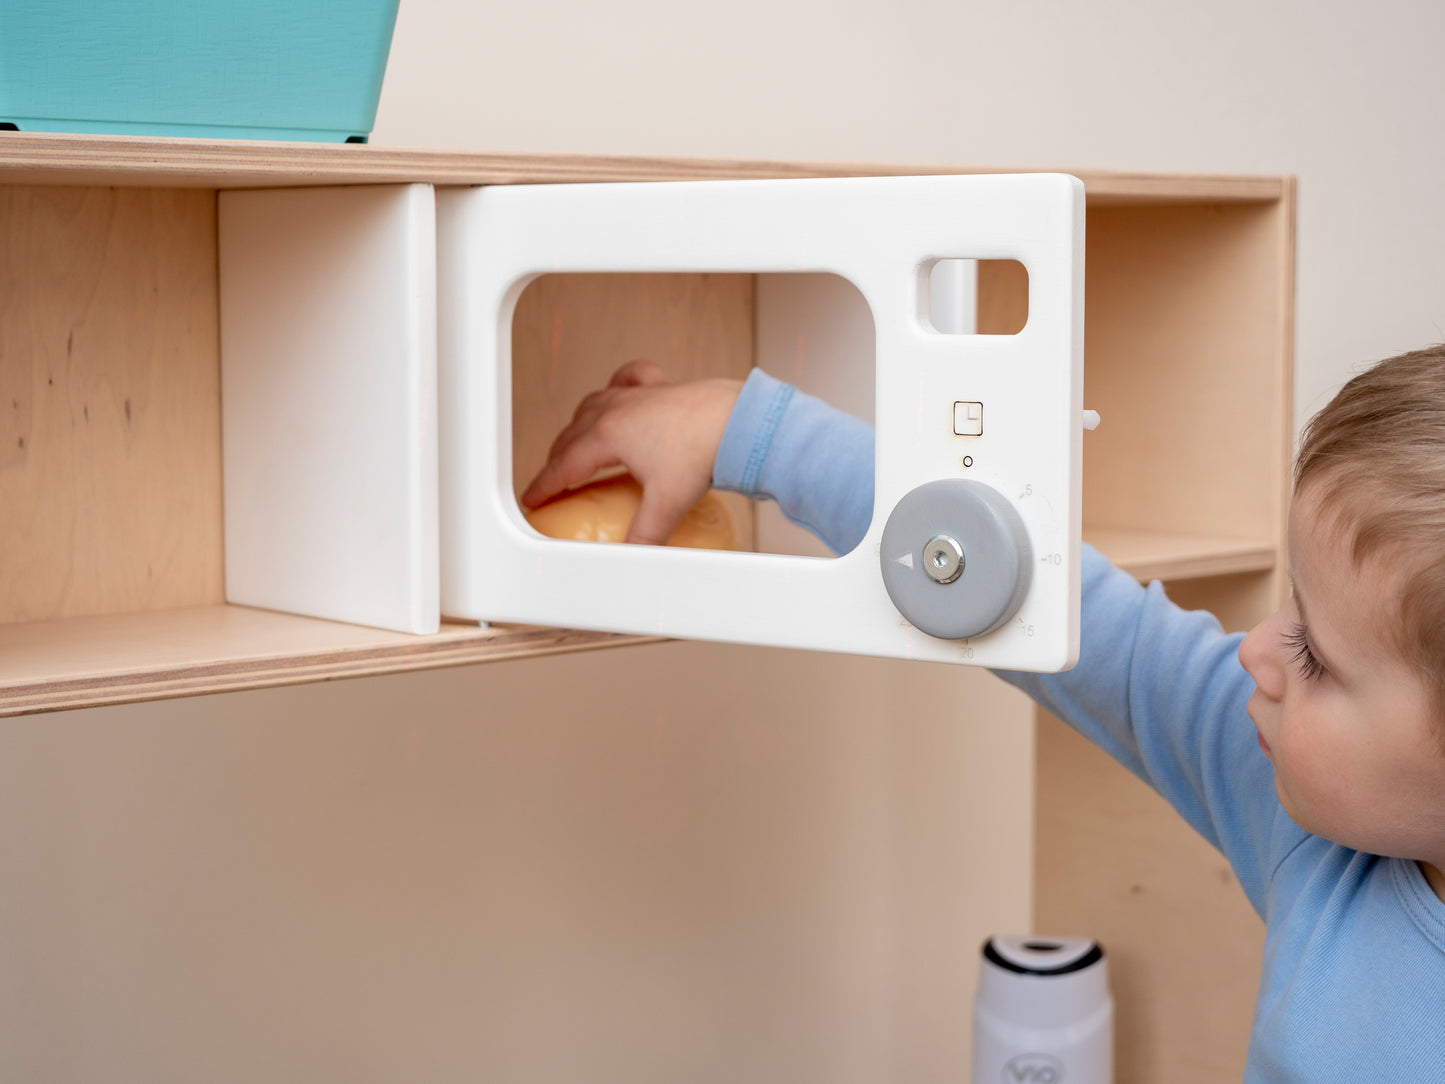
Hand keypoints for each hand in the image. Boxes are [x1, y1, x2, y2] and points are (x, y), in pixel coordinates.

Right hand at [520, 360, 743, 545]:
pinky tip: (618, 391)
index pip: (564, 465)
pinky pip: (629, 378)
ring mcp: (639, 394)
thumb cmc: (703, 453)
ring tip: (576, 440)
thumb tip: (631, 561)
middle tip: (552, 480)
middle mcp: (617, 409)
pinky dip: (617, 385)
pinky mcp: (663, 387)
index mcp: (608, 435)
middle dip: (557, 458)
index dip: (544, 485)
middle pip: (572, 434)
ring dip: (578, 423)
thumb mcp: (666, 502)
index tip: (531, 499)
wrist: (739, 423)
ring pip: (593, 403)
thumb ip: (645, 535)